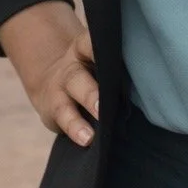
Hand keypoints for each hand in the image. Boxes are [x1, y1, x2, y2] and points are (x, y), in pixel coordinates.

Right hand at [0, 0, 99, 145]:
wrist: (53, 74)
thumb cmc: (87, 61)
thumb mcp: (92, 47)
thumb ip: (106, 53)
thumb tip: (134, 61)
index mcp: (83, 50)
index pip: (90, 44)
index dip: (97, 46)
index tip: (108, 50)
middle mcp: (72, 71)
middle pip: (79, 80)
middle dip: (92, 93)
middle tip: (102, 105)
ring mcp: (61, 94)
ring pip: (67, 107)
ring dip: (77, 121)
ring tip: (88, 136)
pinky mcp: (54, 114)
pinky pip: (64, 123)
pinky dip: (74, 132)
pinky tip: (85, 143)